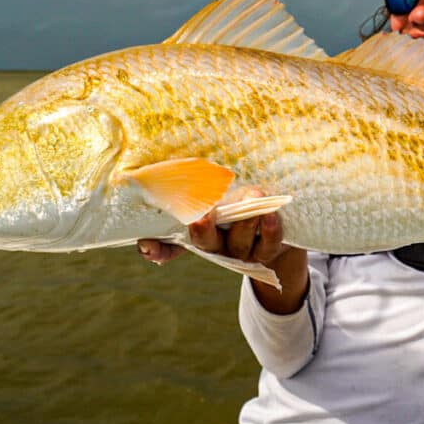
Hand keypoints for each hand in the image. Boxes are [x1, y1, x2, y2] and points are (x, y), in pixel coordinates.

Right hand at [137, 188, 307, 314]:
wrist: (275, 218)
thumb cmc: (237, 198)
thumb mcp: (215, 190)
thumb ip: (196, 185)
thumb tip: (169, 173)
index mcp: (197, 231)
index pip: (168, 245)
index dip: (156, 248)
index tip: (147, 246)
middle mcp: (215, 245)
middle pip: (204, 242)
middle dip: (201, 230)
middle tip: (200, 217)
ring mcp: (241, 250)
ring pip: (238, 242)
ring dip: (244, 222)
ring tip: (250, 201)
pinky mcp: (267, 250)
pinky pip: (268, 244)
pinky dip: (269, 229)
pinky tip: (269, 213)